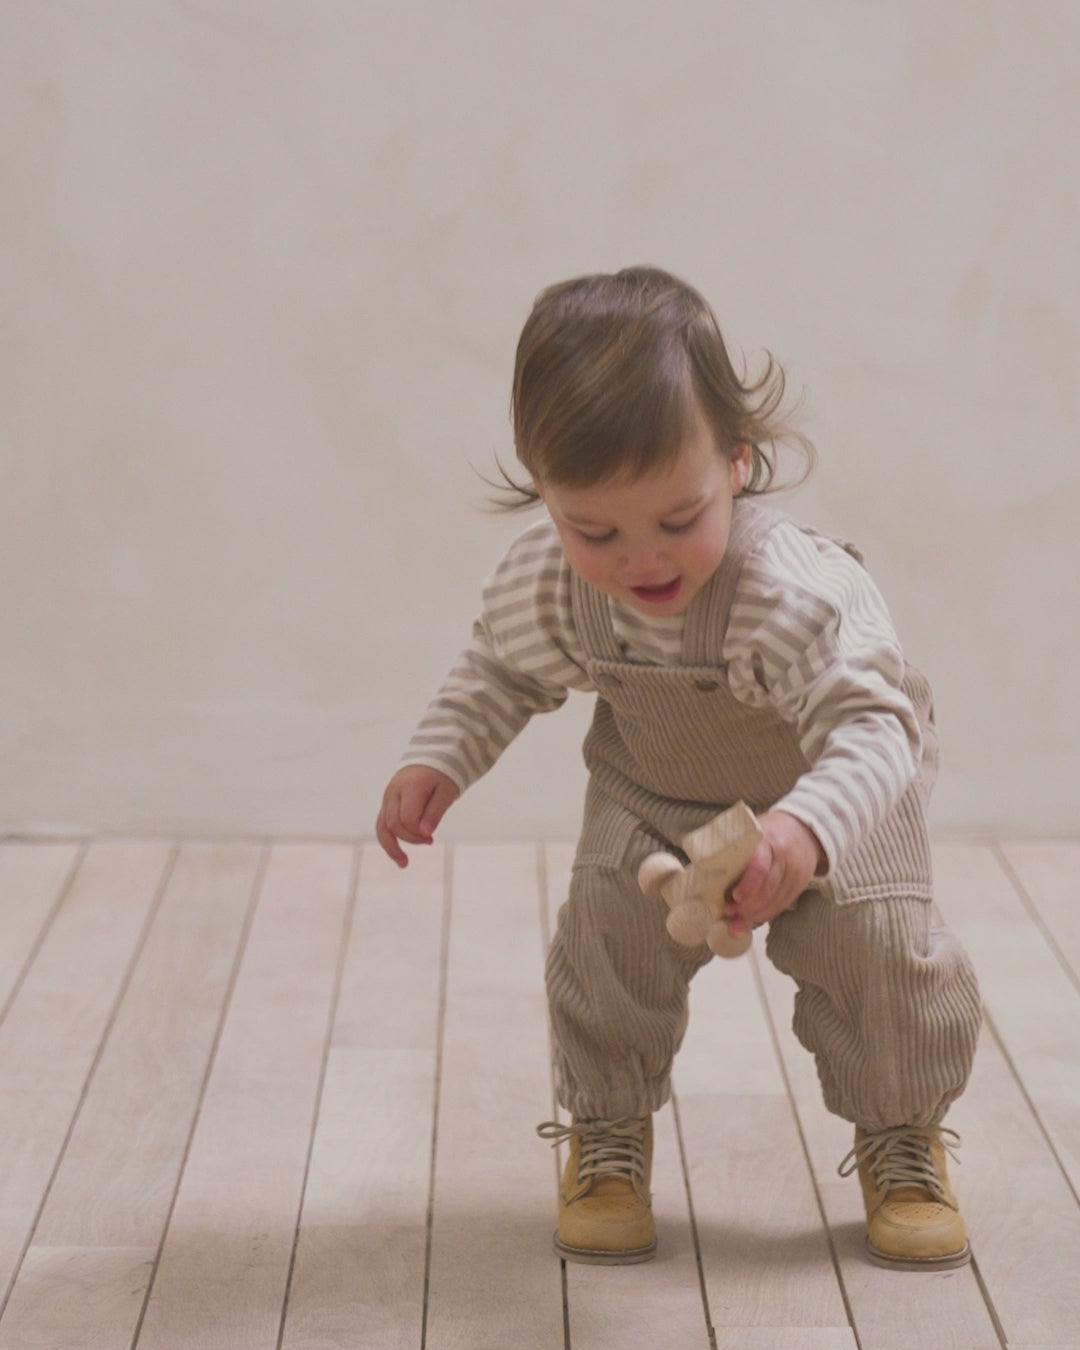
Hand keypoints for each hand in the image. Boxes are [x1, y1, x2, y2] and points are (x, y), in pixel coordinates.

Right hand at [376, 766, 459, 867]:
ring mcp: (388, 797)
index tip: (431, 837)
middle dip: (411, 838)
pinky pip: (383, 823)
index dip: (418, 832)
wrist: (433, 757)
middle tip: (429, 841)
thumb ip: (435, 812)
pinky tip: (398, 854)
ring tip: (403, 863)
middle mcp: (394, 792)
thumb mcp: (446, 791)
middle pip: (394, 823)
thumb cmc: (443, 774)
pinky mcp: (387, 802)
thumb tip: (425, 833)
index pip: (407, 818)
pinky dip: (389, 839)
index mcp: (410, 786)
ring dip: (391, 846)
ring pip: (382, 826)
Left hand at [723, 811, 824, 933]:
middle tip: (729, 912)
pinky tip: (753, 919)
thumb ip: (736, 851)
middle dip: (747, 906)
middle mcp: (784, 857)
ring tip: (736, 921)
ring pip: (775, 901)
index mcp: (767, 841)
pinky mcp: (800, 885)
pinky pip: (783, 904)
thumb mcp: (752, 834)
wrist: (803, 830)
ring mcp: (795, 872)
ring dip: (755, 915)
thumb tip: (707, 877)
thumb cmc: (769, 832)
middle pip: (767, 889)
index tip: (734, 897)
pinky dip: (766, 914)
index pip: (759, 867)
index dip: (747, 886)